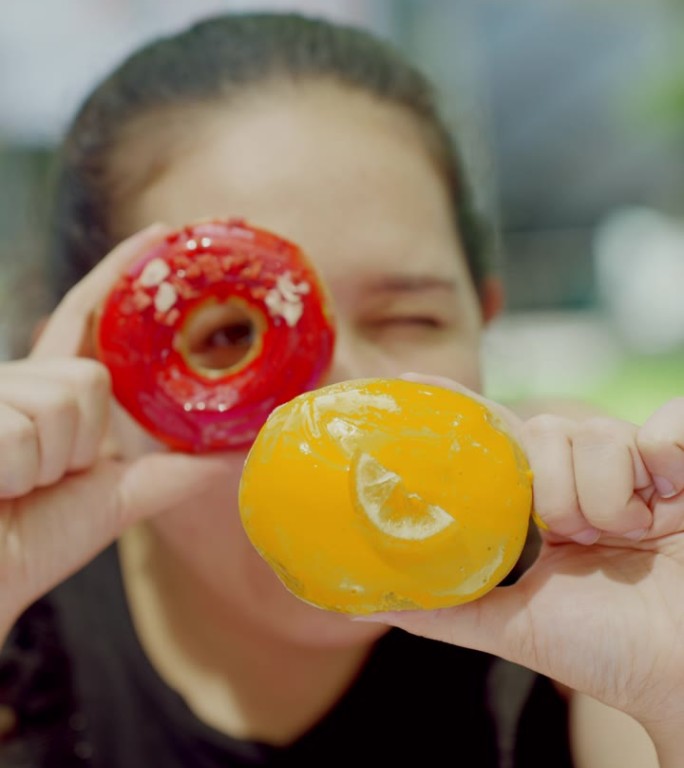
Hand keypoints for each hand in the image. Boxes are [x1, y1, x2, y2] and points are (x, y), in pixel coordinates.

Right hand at [0, 225, 235, 635]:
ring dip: (52, 459)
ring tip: (16, 484)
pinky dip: (22, 468)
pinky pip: (32, 427)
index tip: (159, 235)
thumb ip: (179, 470)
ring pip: (66, 398)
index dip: (118, 276)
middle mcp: (20, 380)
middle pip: (91, 376)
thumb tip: (245, 449)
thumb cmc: (38, 538)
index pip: (90, 317)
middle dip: (81, 442)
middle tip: (46, 481)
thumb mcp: (121, 497)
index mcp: (54, 391)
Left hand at [361, 376, 683, 734]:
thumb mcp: (517, 626)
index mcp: (545, 505)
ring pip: (597, 432)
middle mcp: (587, 476)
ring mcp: (639, 468)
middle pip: (544, 428)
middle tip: (579, 537)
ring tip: (628, 536)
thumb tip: (381, 602)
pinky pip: (667, 425)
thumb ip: (451, 608)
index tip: (409, 378)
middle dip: (554, 490)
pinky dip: (667, 456)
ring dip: (607, 497)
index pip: (494, 437)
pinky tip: (671, 499)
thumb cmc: (611, 653)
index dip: (457, 405)